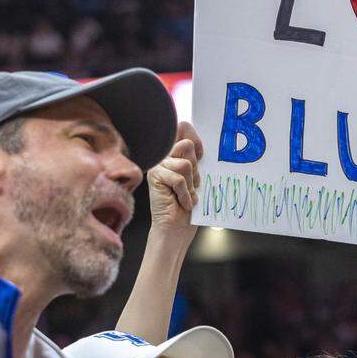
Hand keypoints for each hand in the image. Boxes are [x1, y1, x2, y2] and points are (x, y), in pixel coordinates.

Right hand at [146, 122, 203, 240]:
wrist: (177, 229)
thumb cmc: (189, 206)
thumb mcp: (198, 178)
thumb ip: (197, 159)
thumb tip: (198, 143)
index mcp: (176, 153)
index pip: (184, 128)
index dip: (196, 139)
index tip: (202, 156)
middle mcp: (165, 156)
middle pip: (187, 145)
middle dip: (195, 169)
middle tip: (192, 185)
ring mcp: (159, 165)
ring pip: (185, 164)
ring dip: (191, 184)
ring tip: (187, 196)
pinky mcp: (154, 176)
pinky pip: (179, 179)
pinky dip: (185, 194)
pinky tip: (183, 202)